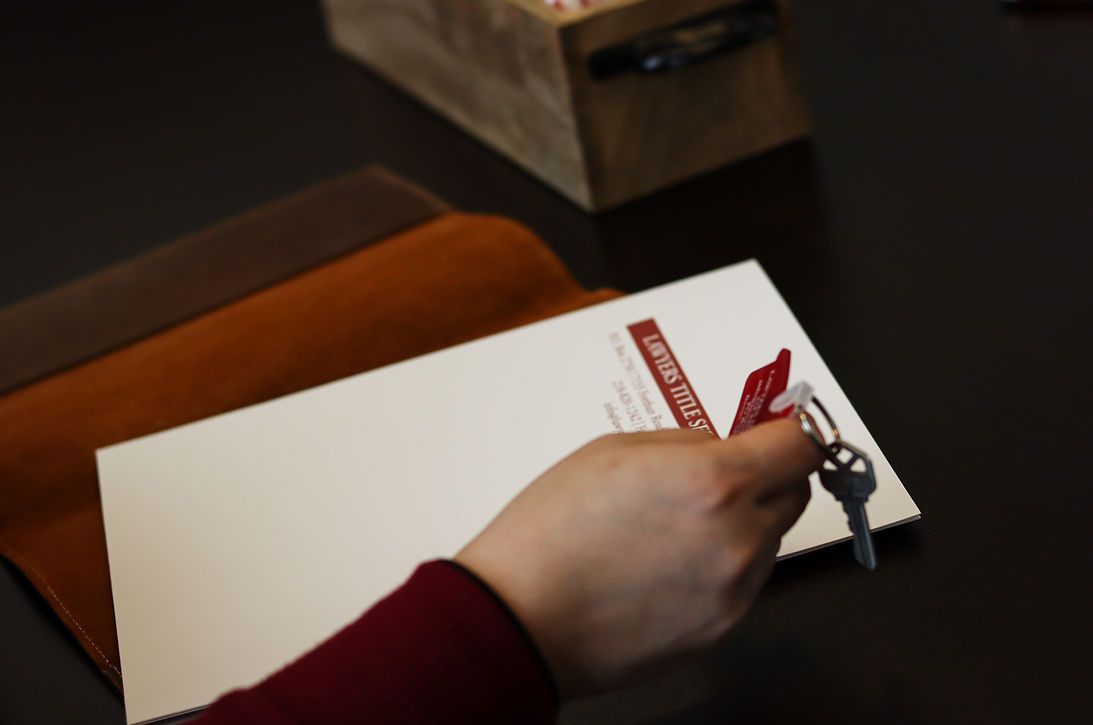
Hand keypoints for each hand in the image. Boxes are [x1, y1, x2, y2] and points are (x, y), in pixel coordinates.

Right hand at [455, 418, 823, 697]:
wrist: (520, 617)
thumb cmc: (551, 532)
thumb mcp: (616, 451)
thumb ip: (688, 443)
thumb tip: (730, 443)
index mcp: (713, 481)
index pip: (801, 446)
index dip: (792, 432)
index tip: (782, 429)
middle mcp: (738, 538)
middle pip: (793, 493)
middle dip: (765, 476)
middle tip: (718, 475)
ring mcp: (734, 590)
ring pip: (768, 539)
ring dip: (742, 523)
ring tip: (672, 527)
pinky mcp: (721, 628)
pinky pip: (744, 582)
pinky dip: (721, 565)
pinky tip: (667, 564)